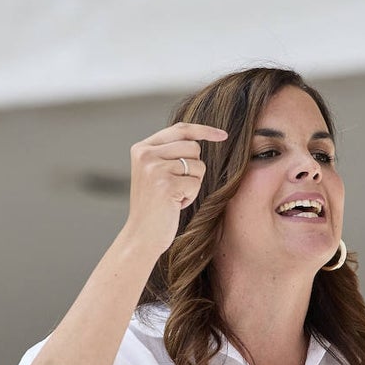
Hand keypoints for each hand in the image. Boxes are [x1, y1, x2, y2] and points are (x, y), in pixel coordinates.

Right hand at [121, 122, 227, 253]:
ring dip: (193, 184)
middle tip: (178, 186)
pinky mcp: (165, 184)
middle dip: (194, 169)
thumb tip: (199, 139)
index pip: (180, 129)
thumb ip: (170, 153)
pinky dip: (191, 196)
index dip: (204, 130)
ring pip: (197, 165)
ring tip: (175, 196)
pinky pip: (195, 183)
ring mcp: (154, 168)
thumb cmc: (155, 206)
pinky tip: (175, 205)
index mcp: (142, 148)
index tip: (223, 135)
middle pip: (193, 147)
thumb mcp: (156, 173)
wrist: (141, 235)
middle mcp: (146, 154)